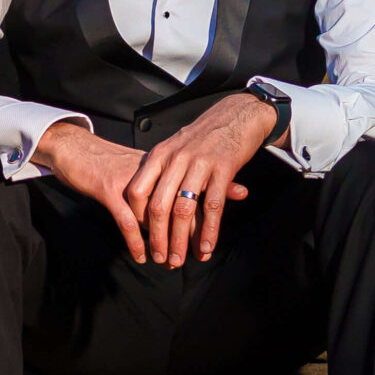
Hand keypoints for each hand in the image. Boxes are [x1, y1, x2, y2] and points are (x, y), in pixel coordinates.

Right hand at [33, 91, 279, 266]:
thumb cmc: (108, 162)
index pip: (193, 184)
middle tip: (197, 255)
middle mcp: (150, 170)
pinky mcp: (108, 189)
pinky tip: (143, 255)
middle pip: (178, 202)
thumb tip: (211, 194)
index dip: (208, 205)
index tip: (225, 218)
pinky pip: (127, 220)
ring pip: (155, 216)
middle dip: (188, 231)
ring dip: (163, 241)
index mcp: (162, 163)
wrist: (73, 148)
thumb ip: (169, 180)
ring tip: (170, 261)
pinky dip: (136, 240)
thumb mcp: (143, 169)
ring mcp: (129, 180)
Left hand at [122, 92, 280, 266]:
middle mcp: (175, 160)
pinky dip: (208, 232)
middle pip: (158, 207)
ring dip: (180, 241)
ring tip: (179, 260)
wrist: (238, 114)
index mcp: (160, 155)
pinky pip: (213, 207)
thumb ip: (161, 170)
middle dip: (157, 238)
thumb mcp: (176, 146)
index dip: (136, 218)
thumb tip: (147, 198)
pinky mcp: (223, 170)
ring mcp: (199, 165)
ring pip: (184, 210)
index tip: (141, 237)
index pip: (136, 191)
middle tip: (160, 259)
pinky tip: (206, 248)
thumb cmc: (205, 135)